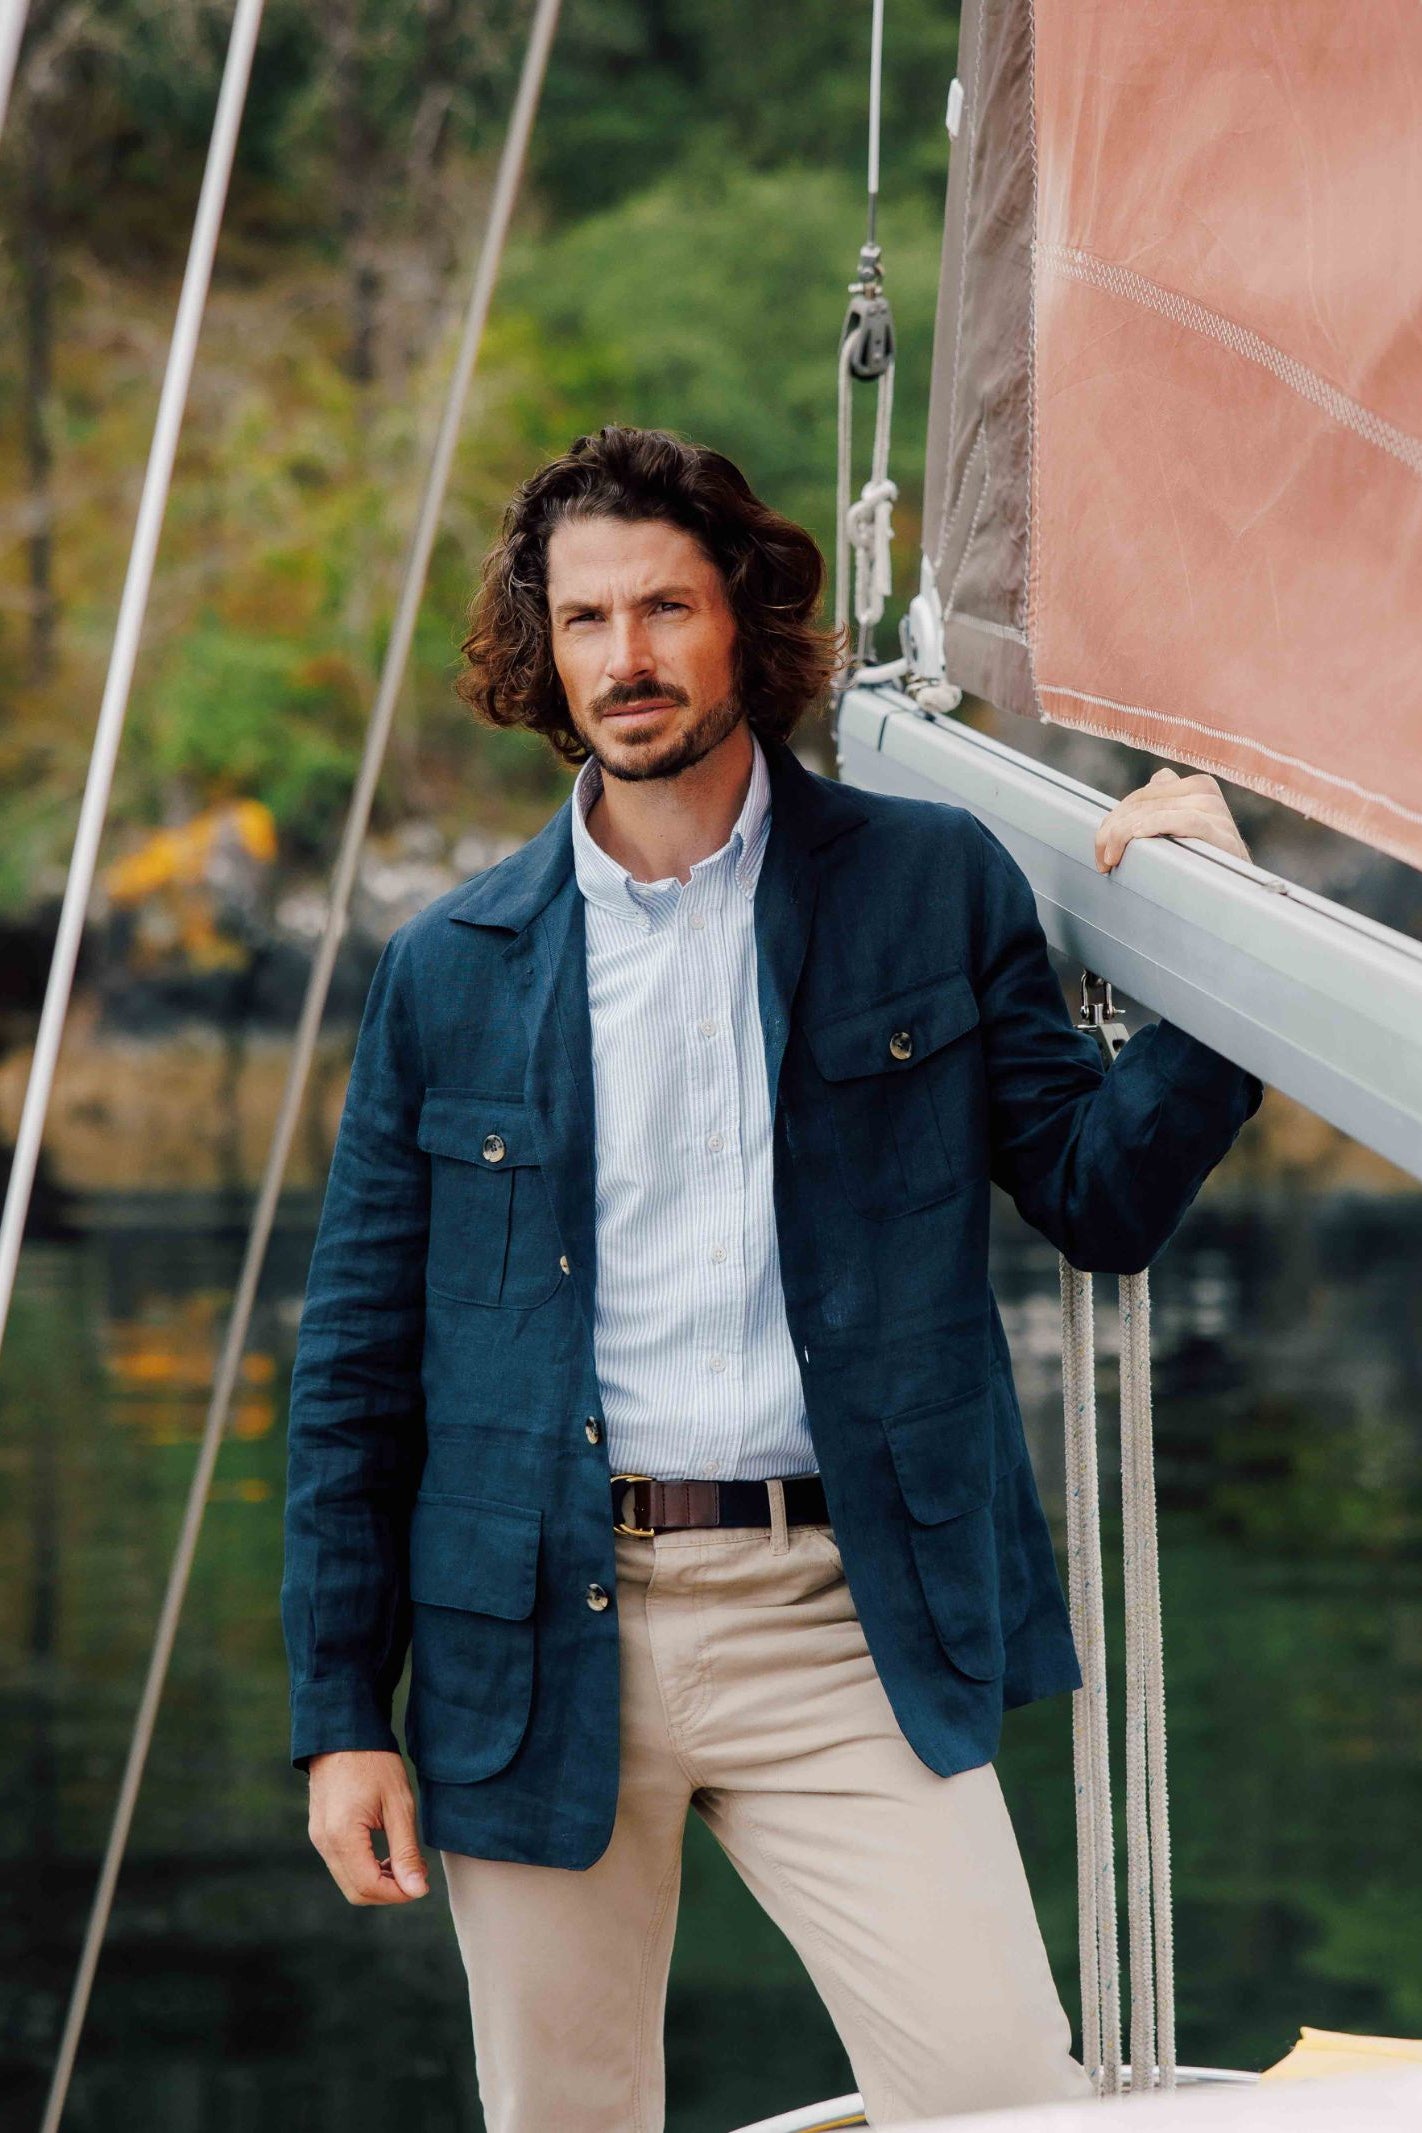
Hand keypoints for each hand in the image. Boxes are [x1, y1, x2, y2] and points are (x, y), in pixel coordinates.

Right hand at [307, 1748, 428, 1905]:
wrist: (344, 1733)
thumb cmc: (374, 1763)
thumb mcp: (398, 1804)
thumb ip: (406, 1851)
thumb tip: (416, 1890)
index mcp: (342, 1835)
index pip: (368, 1887)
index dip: (398, 1894)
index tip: (422, 1884)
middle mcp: (324, 1842)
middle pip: (356, 1891)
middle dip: (389, 1892)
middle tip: (417, 1875)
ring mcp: (319, 1838)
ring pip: (348, 1881)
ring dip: (378, 1882)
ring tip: (405, 1862)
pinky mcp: (320, 1832)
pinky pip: (342, 1865)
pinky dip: (365, 1869)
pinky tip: (386, 1854)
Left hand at [1095, 767, 1250, 872]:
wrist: (1237, 892)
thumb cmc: (1201, 864)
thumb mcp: (1178, 831)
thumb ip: (1161, 809)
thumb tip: (1132, 807)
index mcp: (1192, 786)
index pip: (1142, 795)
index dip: (1114, 819)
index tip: (1101, 848)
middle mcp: (1204, 790)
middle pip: (1143, 802)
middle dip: (1113, 830)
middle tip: (1102, 859)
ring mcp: (1215, 809)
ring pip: (1156, 810)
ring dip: (1124, 834)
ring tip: (1111, 859)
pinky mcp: (1221, 831)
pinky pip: (1183, 820)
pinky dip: (1156, 825)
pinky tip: (1136, 837)